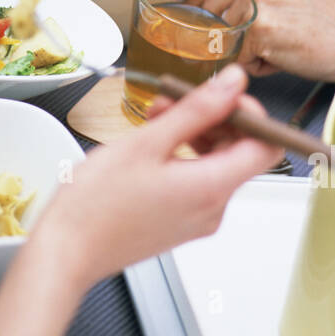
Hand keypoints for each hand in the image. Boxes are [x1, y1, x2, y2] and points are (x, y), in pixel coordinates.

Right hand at [30, 65, 282, 291]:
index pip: (267, 145)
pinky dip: (183, 156)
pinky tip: (151, 146)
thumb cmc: (96, 203)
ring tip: (155, 119)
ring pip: (217, 164)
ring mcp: (198, 219)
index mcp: (212, 187)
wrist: (66, 252)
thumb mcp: (146, 143)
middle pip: (241, 152)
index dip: (251, 113)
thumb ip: (196, 109)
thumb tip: (234, 83)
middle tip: (175, 101)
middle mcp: (214, 208)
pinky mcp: (181, 223)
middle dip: (214, 118)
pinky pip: (198, 181)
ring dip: (195, 134)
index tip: (220, 95)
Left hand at [189, 0, 334, 82]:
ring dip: (239, 48)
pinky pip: (234, 54)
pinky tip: (276, 53)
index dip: (205, 8)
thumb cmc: (309, 11)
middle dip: (223, 31)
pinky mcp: (262, 26)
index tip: (220, 19)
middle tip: (257, 34)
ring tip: (272, 41)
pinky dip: (251, 63)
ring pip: (218, 33)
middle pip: (207, 8)